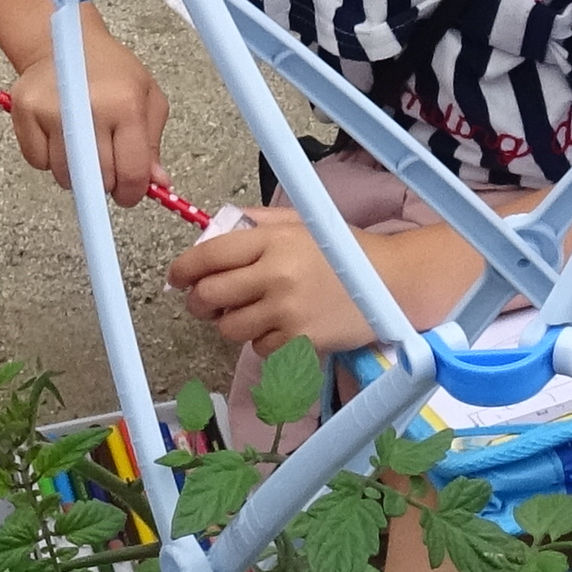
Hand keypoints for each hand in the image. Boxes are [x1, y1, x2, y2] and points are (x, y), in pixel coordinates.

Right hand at [4, 33, 170, 208]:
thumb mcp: (147, 98)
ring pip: (65, 176)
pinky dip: (49, 160)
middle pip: (98, 179)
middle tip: (107, 169)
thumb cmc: (112, 72)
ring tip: (84, 148)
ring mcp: (52, 110)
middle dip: (106, 184)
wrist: (65, 40)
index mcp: (126, 105)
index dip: (132, 193)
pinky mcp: (24, 111)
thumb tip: (157, 183)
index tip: (129, 194)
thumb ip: (153, 144)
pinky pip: (37, 162)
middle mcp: (88, 107)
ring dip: (76, 174)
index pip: (131, 171)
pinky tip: (60, 137)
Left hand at [167, 208, 370, 356]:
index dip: (183, 269)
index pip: (210, 255)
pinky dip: (264, 342)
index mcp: (273, 240)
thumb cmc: (349, 252)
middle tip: (204, 304)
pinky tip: (283, 328)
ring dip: (232, 325)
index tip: (177, 277)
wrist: (394, 283)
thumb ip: (259, 223)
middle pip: (210, 296)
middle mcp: (276, 275)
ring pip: (230, 329)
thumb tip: (214, 232)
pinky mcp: (301, 341)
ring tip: (251, 315)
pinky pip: (260, 349)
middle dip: (199, 303)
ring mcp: (287, 311)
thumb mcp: (304, 223)